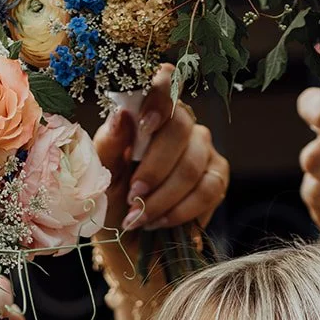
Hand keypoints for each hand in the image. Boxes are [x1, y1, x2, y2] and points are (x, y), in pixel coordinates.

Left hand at [92, 64, 229, 243]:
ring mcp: (203, 149)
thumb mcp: (102, 174)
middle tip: (132, 197)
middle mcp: (181, 123)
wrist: (129, 239)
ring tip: (141, 217)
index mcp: (149, 111)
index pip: (165, 81)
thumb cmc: (112, 200)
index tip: (144, 125)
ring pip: (192, 165)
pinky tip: (161, 222)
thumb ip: (110, 145)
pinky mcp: (217, 178)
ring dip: (163, 197)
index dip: (160, 97)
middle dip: (154, 169)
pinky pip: (208, 190)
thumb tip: (122, 115)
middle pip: (180, 128)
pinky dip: (181, 211)